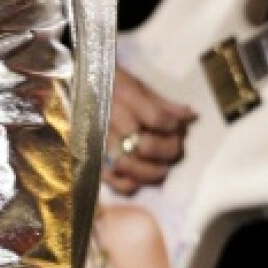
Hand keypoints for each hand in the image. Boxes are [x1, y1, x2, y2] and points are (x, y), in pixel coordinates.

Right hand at [104, 67, 195, 195]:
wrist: (77, 86)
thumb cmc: (111, 83)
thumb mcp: (137, 85)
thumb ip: (162, 103)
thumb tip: (190, 116)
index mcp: (122, 97)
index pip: (155, 119)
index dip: (172, 125)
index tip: (177, 125)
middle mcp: (110, 121)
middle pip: (146, 147)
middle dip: (167, 149)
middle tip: (173, 143)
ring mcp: (100, 143)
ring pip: (133, 168)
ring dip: (154, 169)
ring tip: (161, 163)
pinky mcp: (95, 160)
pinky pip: (117, 183)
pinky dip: (133, 183)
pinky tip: (140, 174)